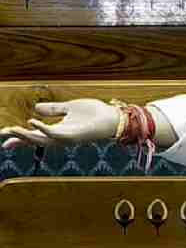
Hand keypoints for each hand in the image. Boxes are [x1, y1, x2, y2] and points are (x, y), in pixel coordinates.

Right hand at [0, 99, 119, 149]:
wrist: (112, 117)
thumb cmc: (94, 114)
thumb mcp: (69, 108)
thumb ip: (53, 110)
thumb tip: (35, 109)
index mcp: (58, 130)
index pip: (35, 134)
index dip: (20, 136)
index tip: (4, 137)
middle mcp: (60, 136)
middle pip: (34, 139)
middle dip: (18, 138)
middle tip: (3, 134)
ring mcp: (66, 137)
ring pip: (41, 139)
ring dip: (26, 135)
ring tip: (11, 130)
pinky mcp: (73, 135)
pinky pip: (55, 133)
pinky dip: (43, 128)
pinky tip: (32, 121)